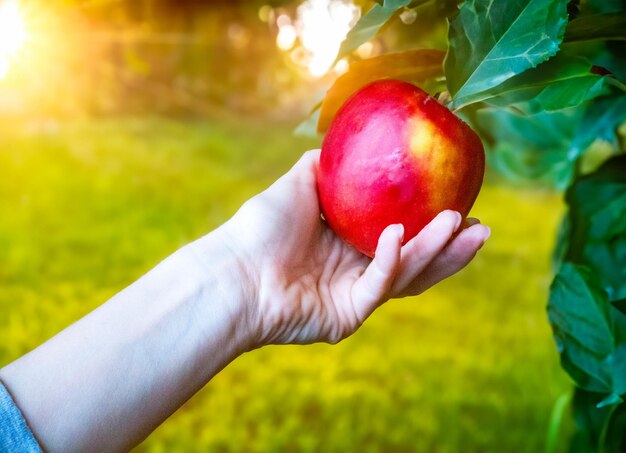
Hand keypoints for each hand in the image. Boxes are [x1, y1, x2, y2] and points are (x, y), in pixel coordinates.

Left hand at [215, 150, 489, 345]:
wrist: (233, 270)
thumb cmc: (260, 227)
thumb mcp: (297, 183)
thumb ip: (324, 165)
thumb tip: (343, 141)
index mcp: (350, 244)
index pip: (402, 236)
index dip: (432, 224)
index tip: (460, 202)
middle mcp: (357, 271)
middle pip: (415, 260)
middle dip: (449, 246)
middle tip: (481, 227)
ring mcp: (354, 296)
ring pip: (406, 275)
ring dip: (436, 252)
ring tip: (464, 228)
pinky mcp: (347, 316)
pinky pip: (377, 287)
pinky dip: (389, 261)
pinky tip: (397, 234)